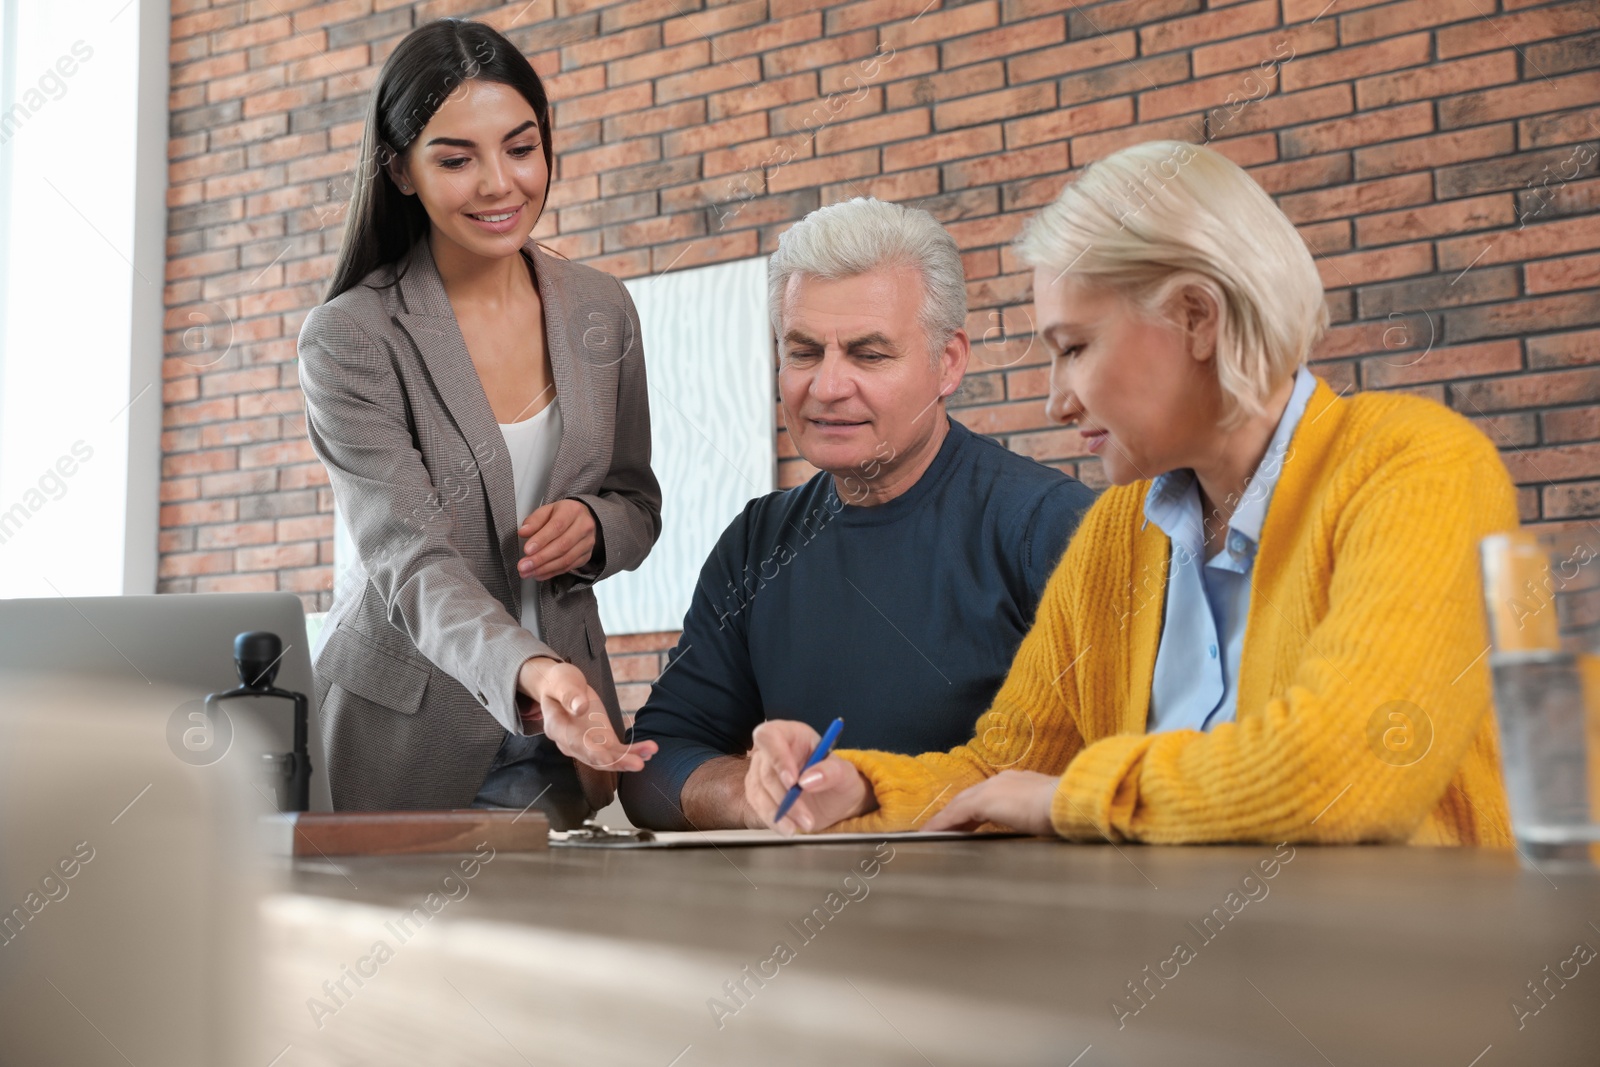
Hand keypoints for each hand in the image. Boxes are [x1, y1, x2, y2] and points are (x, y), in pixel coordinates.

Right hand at [516, 657, 655, 771]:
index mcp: (558, 728)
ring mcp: (587, 744)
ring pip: (607, 758)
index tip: (607, 758)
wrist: (560, 687)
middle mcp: (571, 743)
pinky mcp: (601, 740)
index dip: (591, 753)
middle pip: (594, 757)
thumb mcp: (562, 682)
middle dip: (616, 762)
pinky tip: (649, 750)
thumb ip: (569, 694)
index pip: (574, 744)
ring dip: (628, 760)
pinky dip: (632, 751)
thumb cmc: (559, 683)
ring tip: (648, 754)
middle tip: (638, 763)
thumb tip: (581, 707)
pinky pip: (617, 751)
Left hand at [518, 499, 595, 580]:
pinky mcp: (586, 556)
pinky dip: (551, 573)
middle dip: (540, 558)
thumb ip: (534, 521)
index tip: (527, 550)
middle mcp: (584, 527)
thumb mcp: (547, 511)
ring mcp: (587, 543)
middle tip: (523, 565)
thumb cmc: (562, 515)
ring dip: (544, 568)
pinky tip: (539, 574)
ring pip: (566, 559)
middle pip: (562, 545)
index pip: (557, 526)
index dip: (541, 540)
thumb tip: (523, 532)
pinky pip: (569, 567)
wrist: (583, 519)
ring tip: (528, 572)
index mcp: (572, 511)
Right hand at [744, 720, 871, 834]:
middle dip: (785, 797)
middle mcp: (772, 750)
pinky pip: (758, 807)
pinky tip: (789, 828)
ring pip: (760, 791)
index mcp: (792, 734)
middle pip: (766, 770)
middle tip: (807, 817)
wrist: (836, 800)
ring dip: (781, 812)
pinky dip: (774, 820)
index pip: (770, 736)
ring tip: (804, 825)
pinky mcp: (759, 793)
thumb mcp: (845, 773)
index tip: (792, 781)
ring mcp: (762, 772)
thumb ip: (831, 771)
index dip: (777, 757)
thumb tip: (808, 780)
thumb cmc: (839, 779)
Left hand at [921, 770, 1057, 834]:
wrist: (1069, 800)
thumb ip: (1039, 815)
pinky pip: (955, 814)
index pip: (989, 796)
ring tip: (932, 832)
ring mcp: (992, 789)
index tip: (967, 822)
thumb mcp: (1049, 812)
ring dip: (946, 819)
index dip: (975, 810)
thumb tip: (1041, 825)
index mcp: (1020, 782)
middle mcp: (1003, 781)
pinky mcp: (984, 801)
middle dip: (955, 813)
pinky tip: (931, 833)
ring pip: (960, 805)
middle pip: (970, 798)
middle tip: (943, 828)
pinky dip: (942, 824)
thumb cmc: (1067, 809)